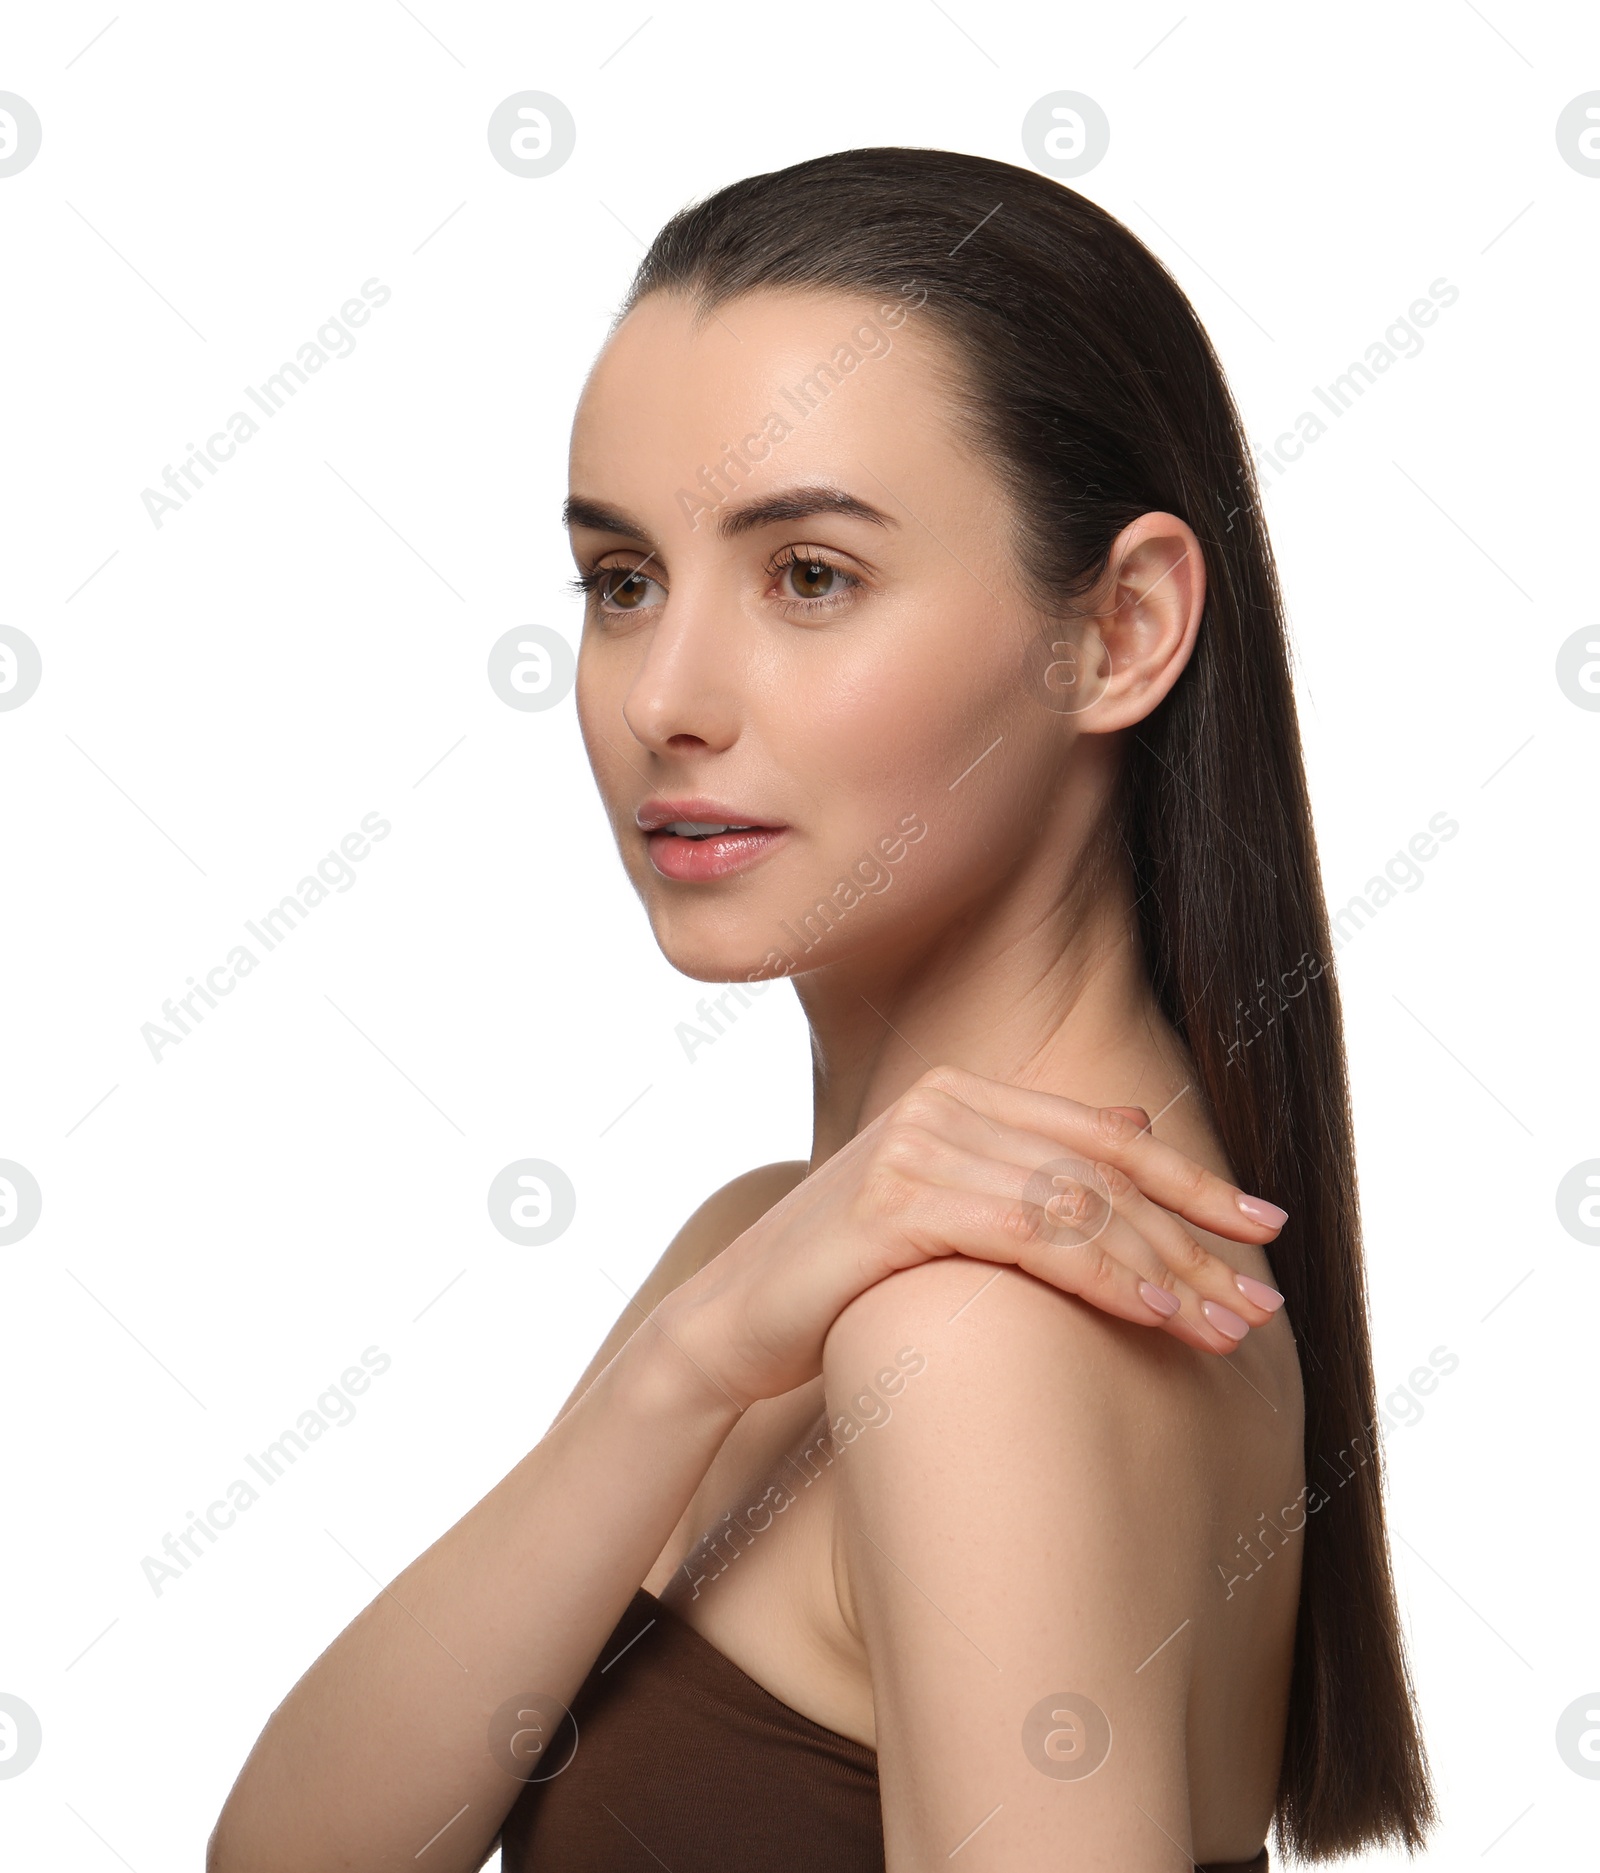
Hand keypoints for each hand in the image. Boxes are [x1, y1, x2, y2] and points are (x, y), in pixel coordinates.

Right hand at [651, 1064, 1287, 1411]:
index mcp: (959, 1094)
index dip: (1194, 1185)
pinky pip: (1029, 1233)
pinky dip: (1103, 1272)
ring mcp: (916, 1145)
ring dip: (1166, 1267)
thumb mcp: (944, 1212)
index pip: (1106, 1138)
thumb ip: (1028, 1170)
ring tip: (1227, 1327)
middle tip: (1263, 1300)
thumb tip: (1135, 1129)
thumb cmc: (843, 1280)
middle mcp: (941, 1104)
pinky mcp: (895, 1199)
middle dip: (1196, 1238)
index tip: (1267, 1228)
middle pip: (1103, 1171)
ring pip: (1079, 1203)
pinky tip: (1154, 1312)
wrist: (732, 1322)